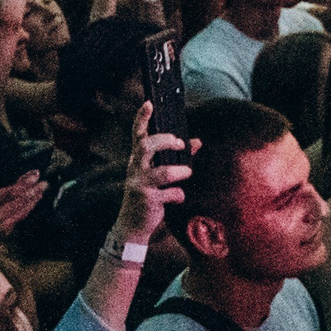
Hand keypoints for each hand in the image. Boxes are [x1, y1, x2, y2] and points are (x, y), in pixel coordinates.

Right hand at [112, 99, 191, 243]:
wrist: (132, 227)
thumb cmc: (148, 196)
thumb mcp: (158, 176)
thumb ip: (177, 159)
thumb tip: (198, 141)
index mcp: (137, 161)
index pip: (137, 135)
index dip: (142, 119)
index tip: (149, 103)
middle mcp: (135, 170)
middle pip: (146, 147)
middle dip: (165, 141)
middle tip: (180, 143)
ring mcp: (139, 185)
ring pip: (163, 172)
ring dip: (180, 171)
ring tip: (187, 172)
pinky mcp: (147, 201)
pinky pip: (171, 194)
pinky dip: (179, 195)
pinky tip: (178, 199)